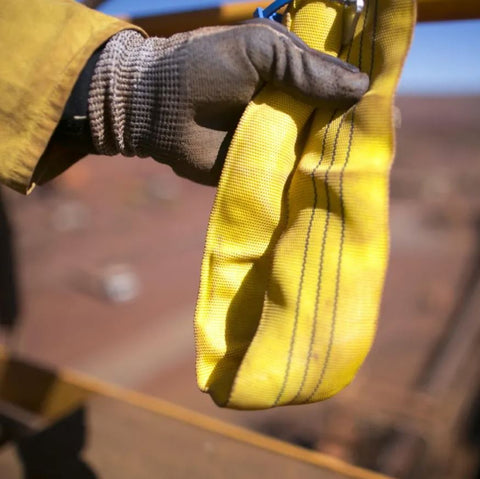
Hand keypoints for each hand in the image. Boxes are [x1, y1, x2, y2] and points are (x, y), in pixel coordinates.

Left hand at [88, 20, 368, 184]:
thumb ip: (305, 66)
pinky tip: (337, 187)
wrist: (158, 108)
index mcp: (292, 72)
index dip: (363, 88)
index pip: (338, 79)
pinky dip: (312, 181)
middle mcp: (291, 106)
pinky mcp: (264, 169)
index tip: (387, 100)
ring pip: (319, 150)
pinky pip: (293, 176)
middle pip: (334, 118)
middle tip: (386, 138)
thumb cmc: (202, 66)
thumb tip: (361, 87)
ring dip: (339, 157)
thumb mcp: (258, 50)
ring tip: (370, 164)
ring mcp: (278, 140)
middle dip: (357, 127)